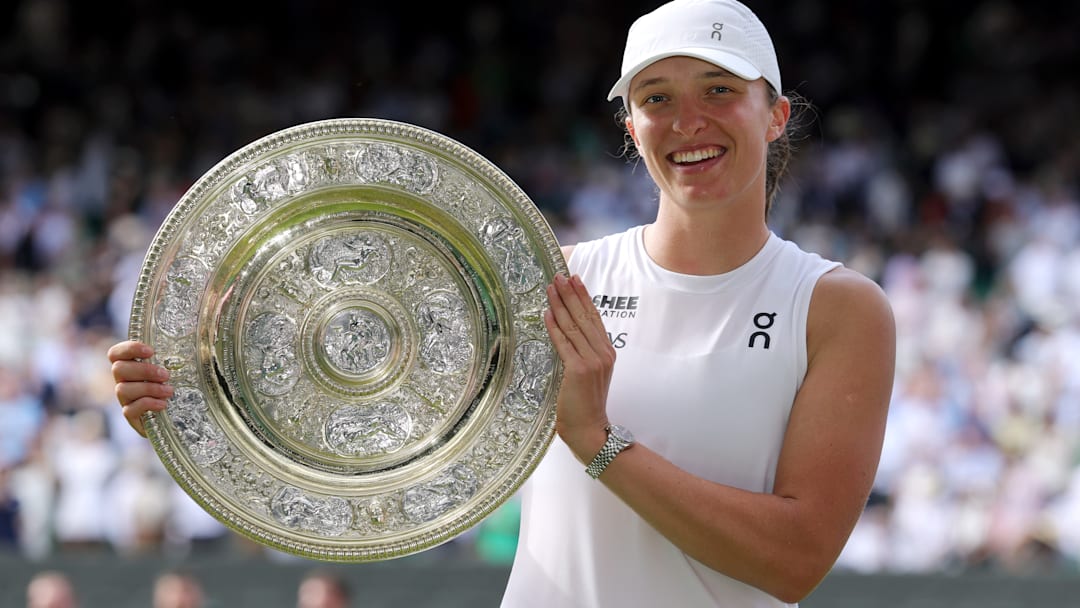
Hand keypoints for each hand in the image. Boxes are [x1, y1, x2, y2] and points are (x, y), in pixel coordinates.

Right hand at [107, 340, 172, 436]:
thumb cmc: (179, 387)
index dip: (129, 349)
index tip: (151, 351)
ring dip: (148, 388)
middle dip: (144, 370)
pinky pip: (130, 410)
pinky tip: (163, 404)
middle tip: (165, 375)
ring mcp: (125, 400)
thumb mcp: (180, 368)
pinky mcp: (132, 416)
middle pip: (118, 369)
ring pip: (123, 389)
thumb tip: (202, 331)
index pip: (116, 353)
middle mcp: (124, 381)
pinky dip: (147, 404)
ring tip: (169, 391)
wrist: (179, 417)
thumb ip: (180, 353)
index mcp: (131, 366)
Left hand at [543, 273, 614, 461]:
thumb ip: (583, 352)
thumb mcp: (591, 373)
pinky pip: (563, 343)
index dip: (584, 297)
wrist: (589, 428)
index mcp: (607, 352)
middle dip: (570, 294)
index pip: (594, 317)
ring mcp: (592, 361)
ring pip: (573, 326)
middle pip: (584, 317)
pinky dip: (554, 327)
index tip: (574, 279)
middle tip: (559, 276)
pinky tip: (547, 313)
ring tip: (550, 288)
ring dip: (560, 305)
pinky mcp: (578, 370)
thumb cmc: (585, 404)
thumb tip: (566, 330)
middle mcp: (603, 353)